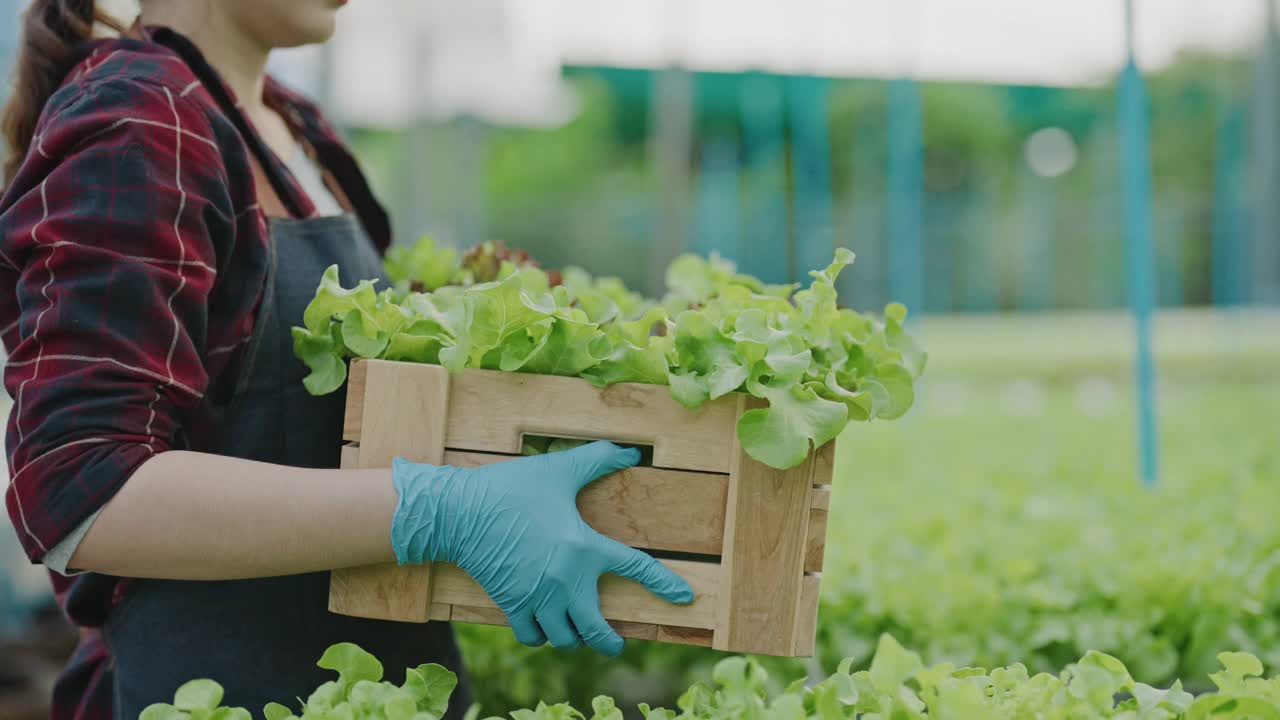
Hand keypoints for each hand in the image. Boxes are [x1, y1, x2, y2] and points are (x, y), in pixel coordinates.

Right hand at [389, 441, 694, 654]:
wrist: (460, 512)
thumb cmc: (510, 488)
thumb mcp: (558, 469)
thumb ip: (596, 459)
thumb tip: (630, 451)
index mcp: (584, 547)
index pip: (637, 569)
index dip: (664, 585)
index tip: (684, 598)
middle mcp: (565, 581)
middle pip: (596, 630)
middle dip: (609, 642)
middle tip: (614, 643)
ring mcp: (538, 597)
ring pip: (565, 638)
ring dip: (574, 638)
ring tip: (578, 632)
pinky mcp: (512, 604)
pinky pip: (532, 637)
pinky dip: (541, 636)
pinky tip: (544, 627)